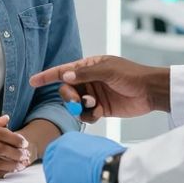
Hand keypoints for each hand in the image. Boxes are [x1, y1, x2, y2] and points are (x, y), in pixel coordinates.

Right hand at [29, 56, 167, 121]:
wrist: (151, 92)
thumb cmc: (132, 76)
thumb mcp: (108, 71)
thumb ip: (85, 74)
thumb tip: (65, 75)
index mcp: (89, 67)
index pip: (63, 71)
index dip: (47, 76)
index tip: (33, 82)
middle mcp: (89, 80)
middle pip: (67, 90)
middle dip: (69, 97)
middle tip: (78, 102)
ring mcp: (94, 95)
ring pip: (75, 104)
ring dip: (80, 107)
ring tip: (94, 106)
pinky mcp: (101, 109)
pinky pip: (86, 115)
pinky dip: (89, 115)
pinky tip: (100, 112)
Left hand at [43, 132, 124, 182]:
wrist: (113, 170)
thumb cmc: (112, 159)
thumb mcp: (98, 145)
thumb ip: (87, 149)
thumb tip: (90, 156)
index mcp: (69, 139)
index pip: (56, 150)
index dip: (61, 162)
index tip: (65, 169)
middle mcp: (59, 149)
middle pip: (50, 163)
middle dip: (57, 173)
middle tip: (65, 181)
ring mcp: (56, 165)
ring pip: (51, 177)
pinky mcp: (58, 181)